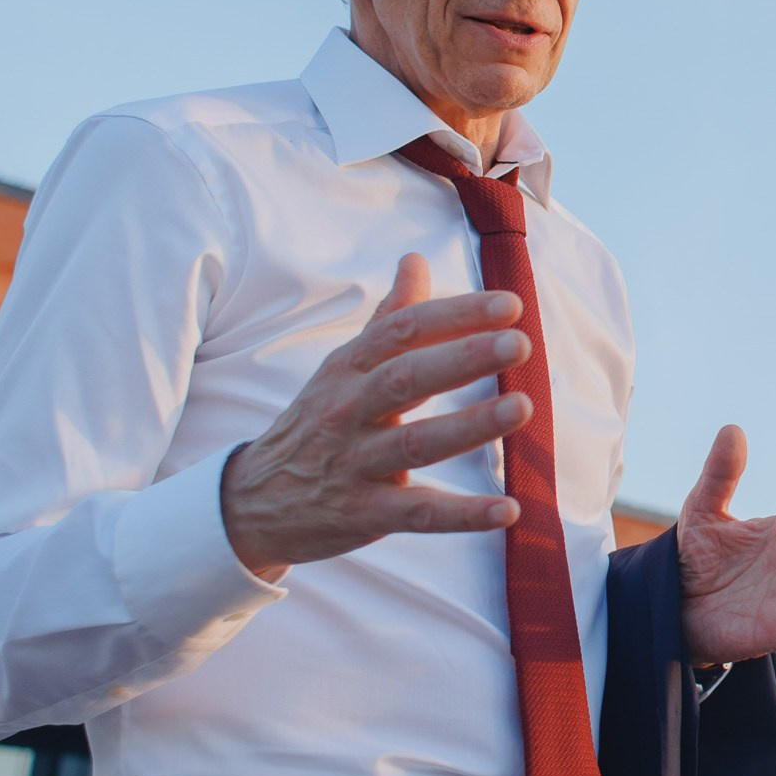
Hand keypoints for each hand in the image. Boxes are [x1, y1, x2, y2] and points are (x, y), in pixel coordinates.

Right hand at [220, 254, 529, 580]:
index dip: (455, 314)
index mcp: (349, 369)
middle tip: (519, 343)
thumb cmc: (315, 423)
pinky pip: (418, 514)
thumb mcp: (342, 367)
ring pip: (415, 443)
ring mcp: (355, 464)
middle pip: (406, 378)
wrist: (252, 503)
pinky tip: (508, 510)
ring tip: (523, 407)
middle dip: (463, 358)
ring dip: (470, 426)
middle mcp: (349, 411)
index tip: (510, 304)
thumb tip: (415, 260)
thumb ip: (388, 318)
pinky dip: (463, 515)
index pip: (403, 331)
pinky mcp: (364, 514)